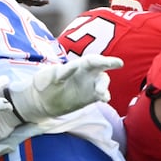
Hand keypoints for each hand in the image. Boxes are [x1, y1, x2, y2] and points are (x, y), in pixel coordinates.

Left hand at [7, 52, 121, 120]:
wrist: (42, 101)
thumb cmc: (45, 84)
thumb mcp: (48, 77)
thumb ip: (61, 72)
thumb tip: (75, 65)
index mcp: (76, 65)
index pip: (90, 60)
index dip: (99, 59)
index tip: (109, 62)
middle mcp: (86, 72)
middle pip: (101, 65)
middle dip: (110, 62)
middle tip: (118, 63)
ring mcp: (90, 84)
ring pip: (102, 81)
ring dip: (104, 86)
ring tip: (101, 94)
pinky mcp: (92, 96)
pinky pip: (101, 95)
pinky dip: (104, 96)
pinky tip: (105, 99)